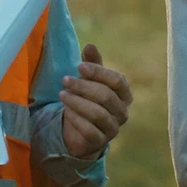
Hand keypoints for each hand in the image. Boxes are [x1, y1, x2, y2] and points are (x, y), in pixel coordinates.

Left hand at [60, 44, 133, 159]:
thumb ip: (92, 64)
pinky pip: (89, 130)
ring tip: (61, 94)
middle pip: (106, 96)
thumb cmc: (89, 100)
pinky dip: (76, 119)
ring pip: (97, 113)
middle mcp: (123, 112)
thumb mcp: (90, 81)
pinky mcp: (100, 142)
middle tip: (65, 80)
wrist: (81, 131)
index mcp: (124, 94)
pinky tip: (66, 111)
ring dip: (77, 102)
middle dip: (83, 86)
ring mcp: (113, 128)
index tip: (79, 66)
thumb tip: (90, 45)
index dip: (98, 72)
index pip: (117, 81)